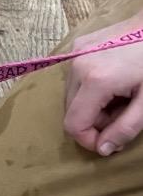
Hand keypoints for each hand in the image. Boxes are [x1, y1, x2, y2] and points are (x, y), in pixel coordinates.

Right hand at [64, 11, 142, 155]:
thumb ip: (125, 128)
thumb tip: (102, 150)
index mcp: (96, 81)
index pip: (73, 124)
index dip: (89, 140)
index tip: (110, 142)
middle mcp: (77, 67)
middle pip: (71, 111)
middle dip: (94, 121)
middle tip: (122, 116)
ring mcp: (74, 53)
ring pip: (71, 95)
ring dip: (92, 105)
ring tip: (120, 97)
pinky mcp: (77, 45)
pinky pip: (75, 78)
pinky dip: (90, 87)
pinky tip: (112, 80)